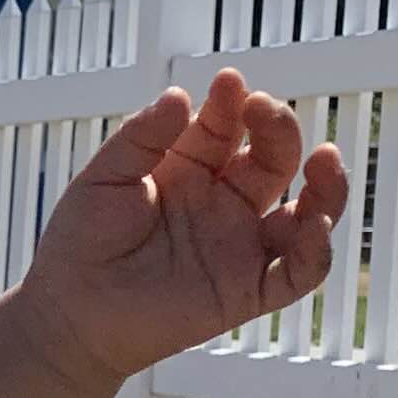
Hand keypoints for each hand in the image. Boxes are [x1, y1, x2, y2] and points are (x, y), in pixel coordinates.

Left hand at [12, 67, 348, 397]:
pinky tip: (313, 224)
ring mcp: (238, 246)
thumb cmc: (80, 245)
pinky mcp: (247, 291)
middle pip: (273, 158)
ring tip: (324, 158)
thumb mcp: (104, 180)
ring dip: (327, 184)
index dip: (233, 104)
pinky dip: (318, 249)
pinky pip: (300, 272)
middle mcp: (222, 204)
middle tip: (263, 108)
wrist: (70, 315)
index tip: (229, 82)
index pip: (228, 128)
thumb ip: (141, 138)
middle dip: (277, 127)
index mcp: (189, 172)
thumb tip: (181, 96)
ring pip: (307, 212)